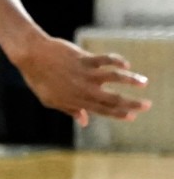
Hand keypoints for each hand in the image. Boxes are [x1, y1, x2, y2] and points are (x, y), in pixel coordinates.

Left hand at [14, 35, 150, 127]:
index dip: (118, 114)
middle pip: (112, 98)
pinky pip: (105, 59)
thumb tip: (84, 121)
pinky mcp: (84, 59)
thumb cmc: (39, 79)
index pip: (102, 110)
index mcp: (76, 101)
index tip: (132, 117)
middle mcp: (83, 89)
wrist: (32, 56)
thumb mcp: (51, 100)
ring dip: (131, 80)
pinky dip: (117, 61)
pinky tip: (126, 64)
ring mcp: (85, 74)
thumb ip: (70, 110)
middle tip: (147, 106)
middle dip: (131, 103)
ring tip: (144, 82)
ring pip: (113, 78)